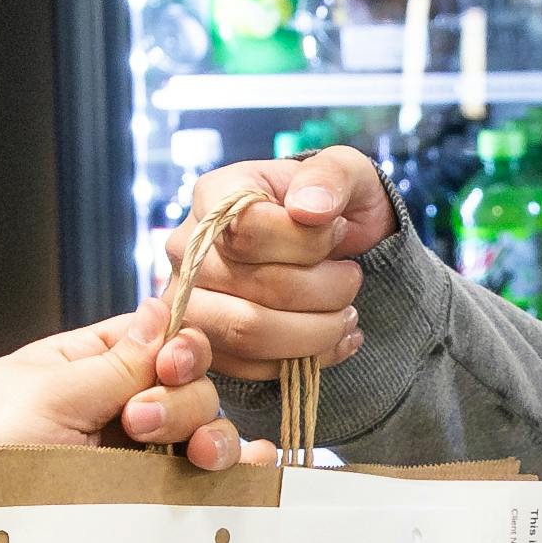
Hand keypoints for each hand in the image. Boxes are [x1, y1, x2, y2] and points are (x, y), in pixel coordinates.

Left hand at [0, 311, 286, 474]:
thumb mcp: (42, 392)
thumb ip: (114, 361)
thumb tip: (162, 308)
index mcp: (81, 368)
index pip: (154, 339)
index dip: (177, 346)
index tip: (169, 365)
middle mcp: (113, 411)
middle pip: (186, 385)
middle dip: (180, 398)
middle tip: (139, 424)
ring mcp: (131, 460)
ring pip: (202, 430)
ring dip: (211, 433)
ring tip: (195, 457)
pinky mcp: (144, 506)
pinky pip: (205, 481)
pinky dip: (240, 469)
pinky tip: (254, 466)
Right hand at [113, 150, 388, 455]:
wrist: (333, 251)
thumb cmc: (333, 207)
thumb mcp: (348, 175)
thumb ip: (331, 176)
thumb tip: (309, 208)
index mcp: (215, 194)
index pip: (246, 229)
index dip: (305, 241)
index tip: (337, 231)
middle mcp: (188, 249)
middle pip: (250, 287)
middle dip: (323, 290)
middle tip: (353, 279)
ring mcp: (190, 301)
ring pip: (247, 333)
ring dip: (316, 331)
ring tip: (348, 314)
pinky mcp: (207, 346)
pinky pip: (250, 368)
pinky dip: (306, 361)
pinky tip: (337, 340)